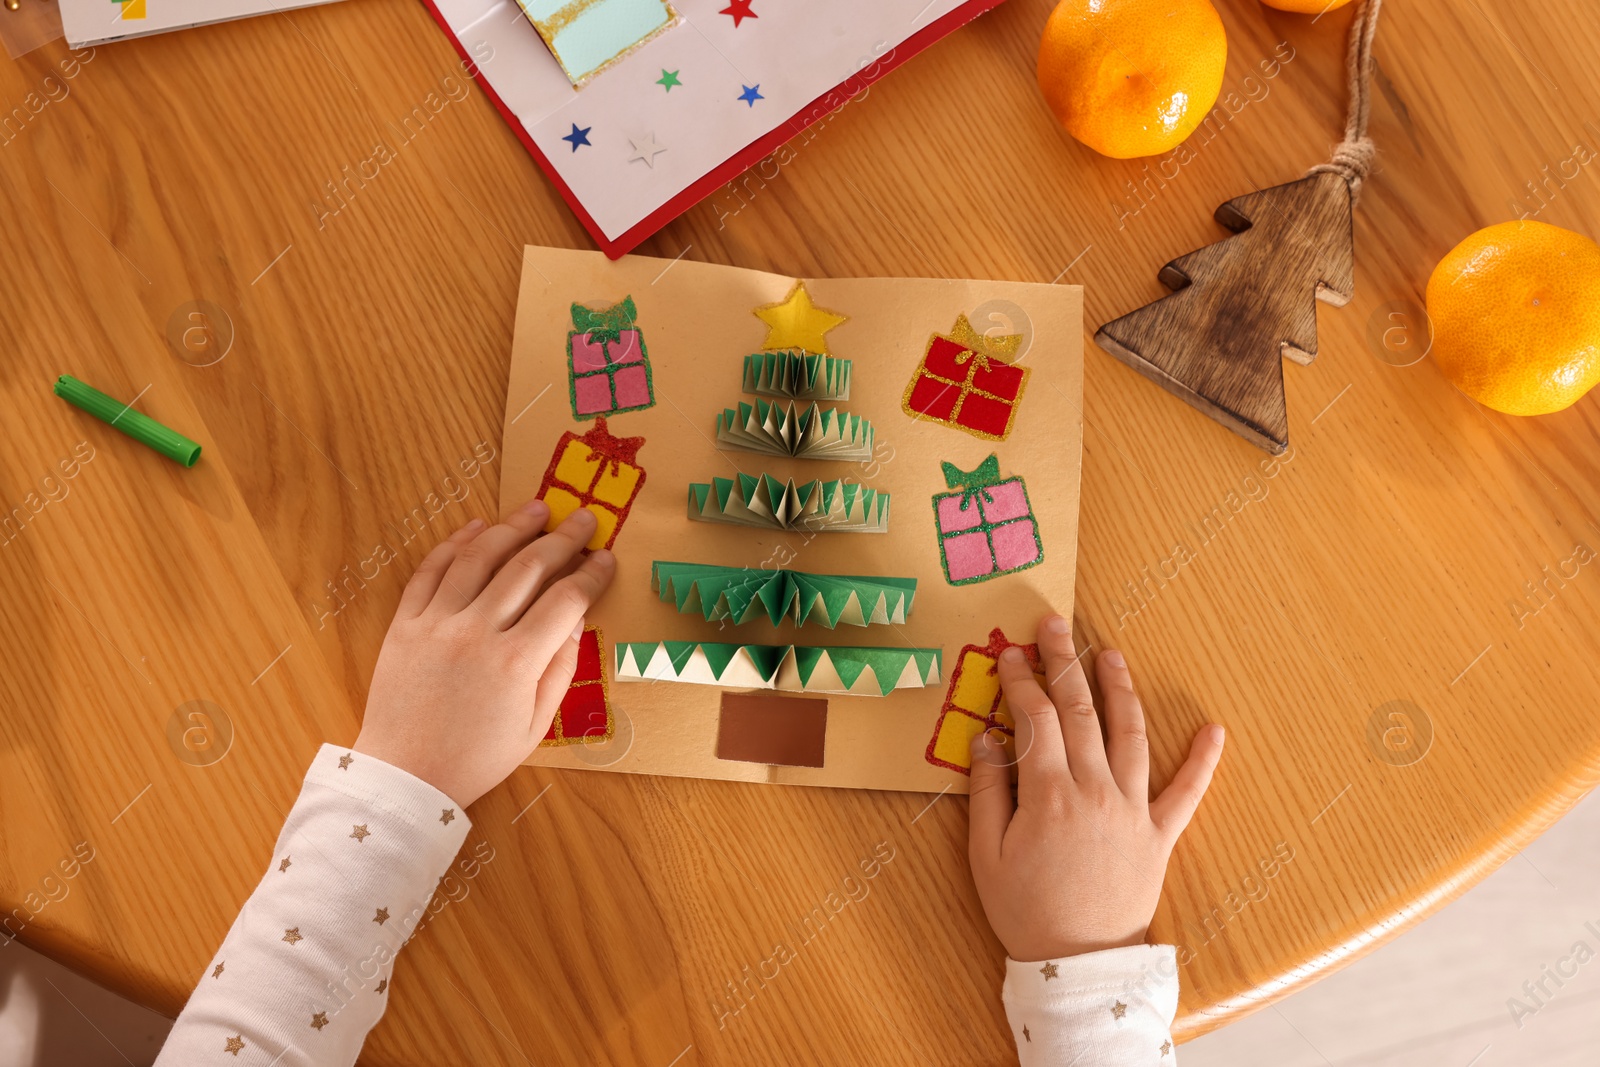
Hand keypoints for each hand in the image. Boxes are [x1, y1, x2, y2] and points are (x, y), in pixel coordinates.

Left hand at [354, 501, 615, 807]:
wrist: (405, 775)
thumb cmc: (476, 757)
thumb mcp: (535, 725)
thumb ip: (560, 668)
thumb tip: (576, 618)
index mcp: (516, 662)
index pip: (565, 600)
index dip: (591, 575)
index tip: (607, 559)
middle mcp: (477, 632)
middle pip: (528, 567)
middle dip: (562, 539)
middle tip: (584, 519)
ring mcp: (437, 623)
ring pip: (479, 557)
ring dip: (512, 527)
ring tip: (537, 509)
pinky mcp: (405, 623)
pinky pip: (431, 570)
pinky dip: (455, 543)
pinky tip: (477, 526)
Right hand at [967, 615, 1224, 961]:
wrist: (1079, 966)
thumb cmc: (1026, 912)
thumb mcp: (986, 856)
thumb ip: (987, 793)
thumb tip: (986, 740)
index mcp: (1047, 795)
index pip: (1034, 719)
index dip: (1021, 681)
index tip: (1009, 654)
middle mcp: (1094, 791)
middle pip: (1079, 711)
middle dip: (1064, 663)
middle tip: (1054, 625)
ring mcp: (1132, 810)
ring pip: (1130, 734)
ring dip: (1119, 689)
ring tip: (1112, 653)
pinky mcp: (1160, 835)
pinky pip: (1186, 792)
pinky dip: (1203, 760)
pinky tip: (1214, 729)